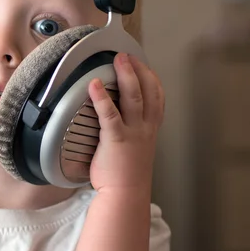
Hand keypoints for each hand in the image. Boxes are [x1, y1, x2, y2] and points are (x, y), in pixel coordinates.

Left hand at [87, 53, 164, 195]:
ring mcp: (131, 132)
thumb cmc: (126, 175)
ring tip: (117, 61)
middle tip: (127, 56)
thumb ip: (131, 132)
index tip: (144, 65)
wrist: (125, 195)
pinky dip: (101, 97)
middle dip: (138, 70)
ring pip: (132, 98)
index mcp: (149, 130)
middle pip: (146, 92)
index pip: (157, 98)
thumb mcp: (135, 149)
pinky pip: (109, 114)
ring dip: (125, 76)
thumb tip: (117, 119)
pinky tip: (94, 85)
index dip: (151, 79)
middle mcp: (144, 128)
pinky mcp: (115, 139)